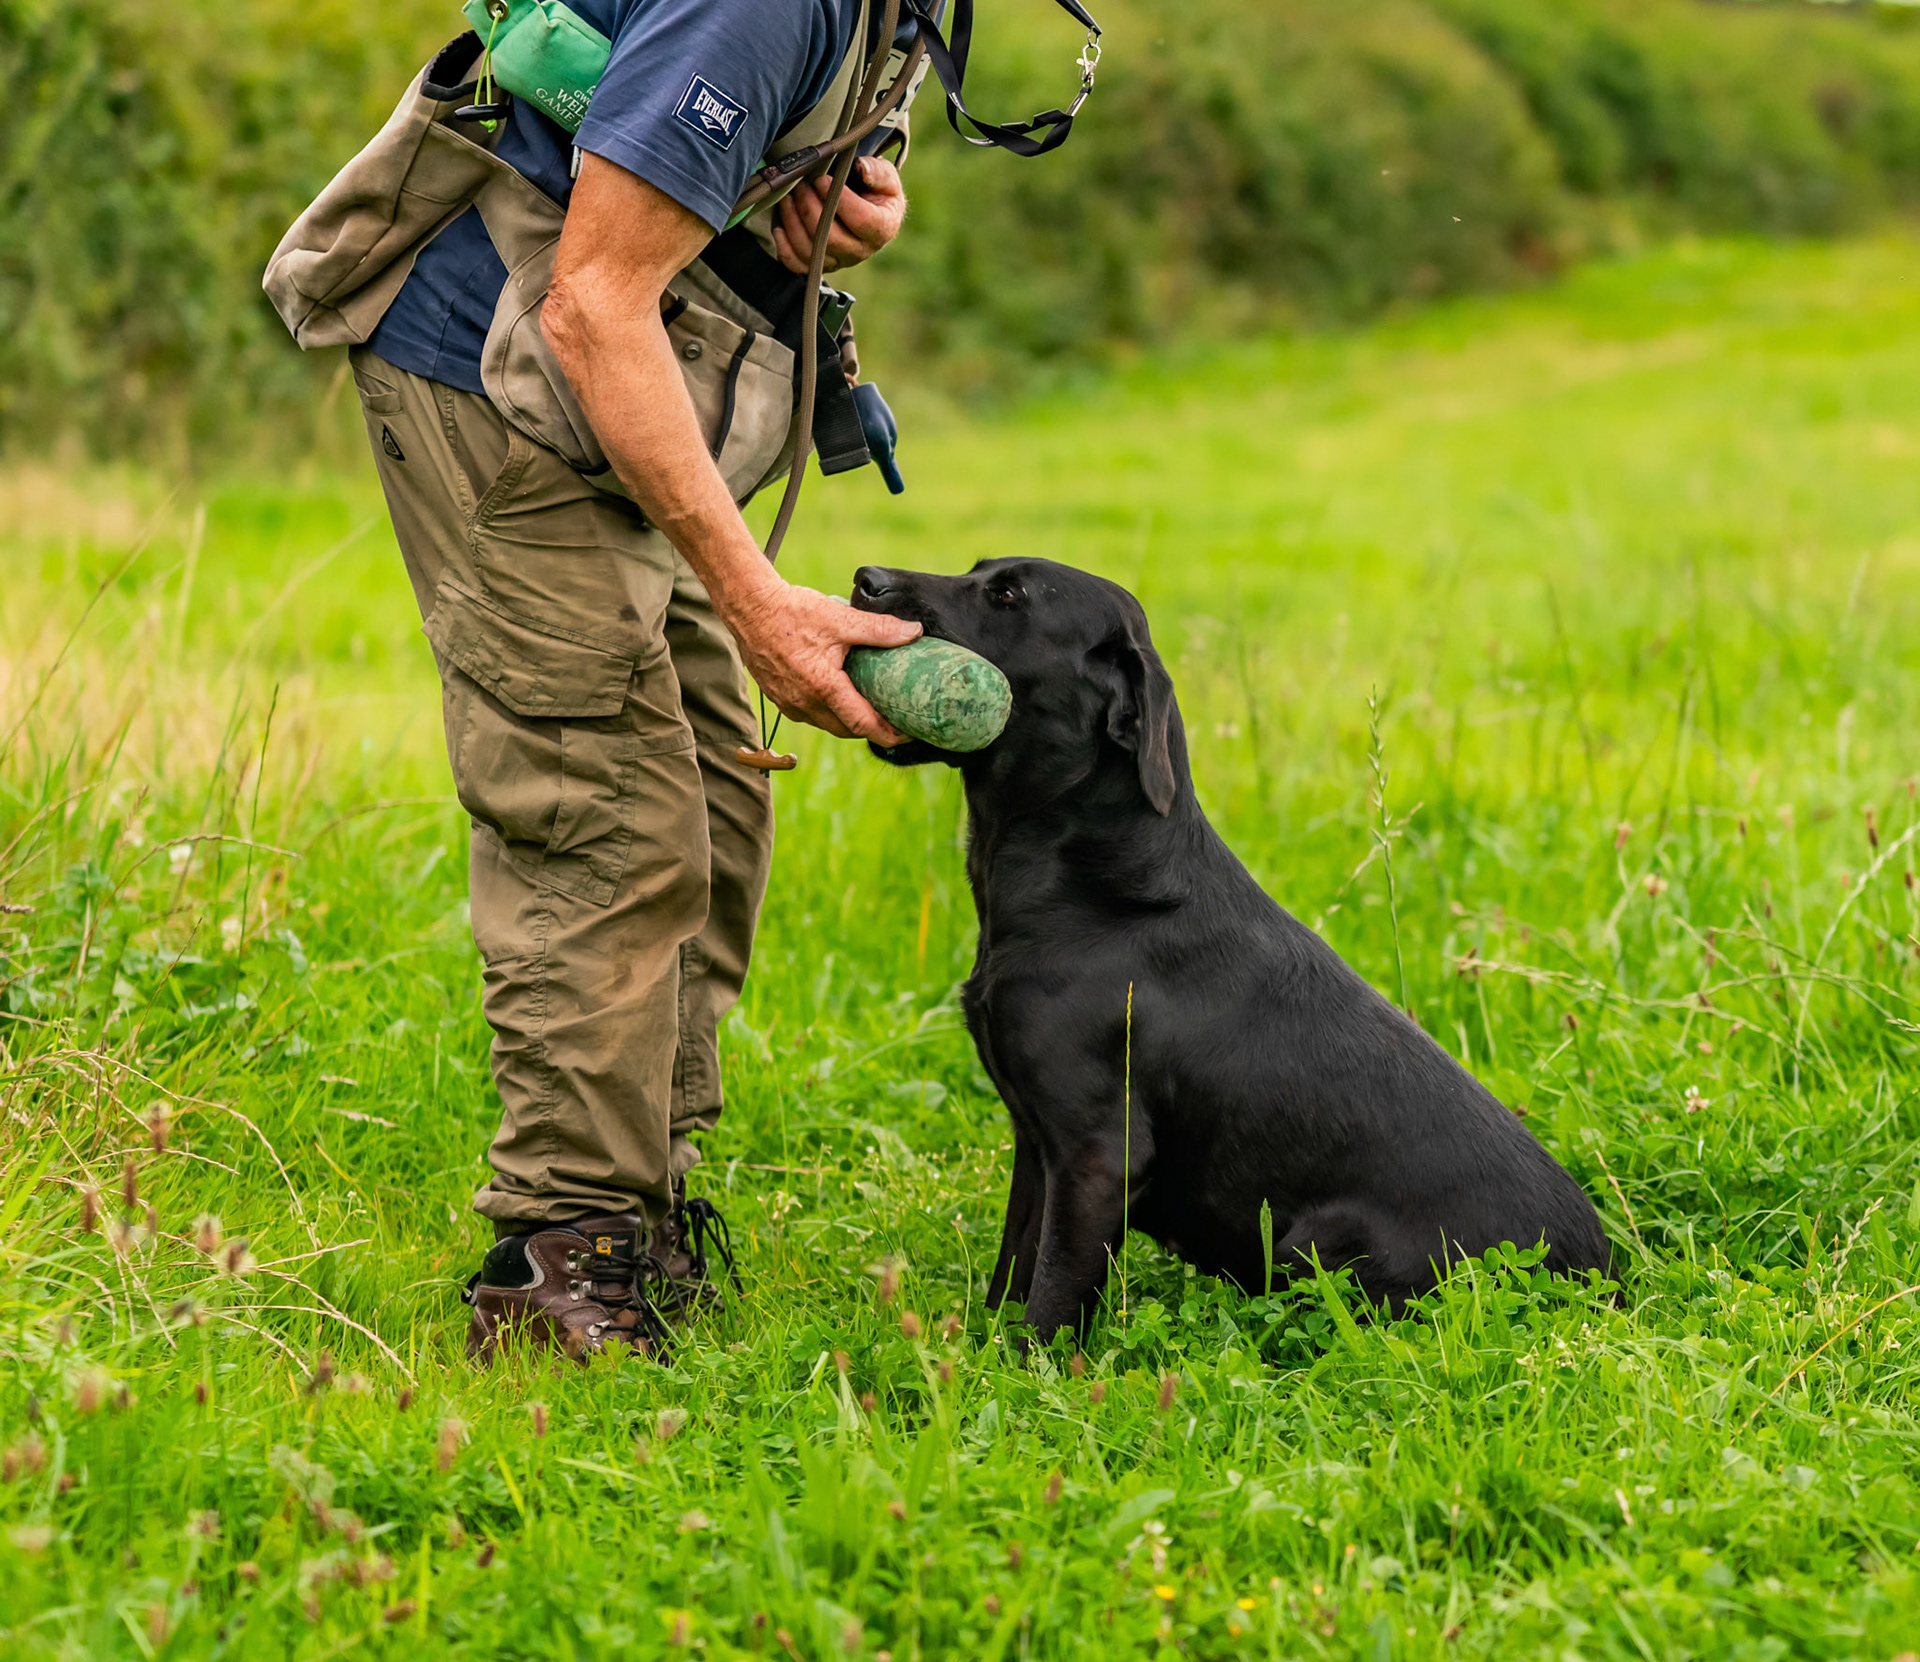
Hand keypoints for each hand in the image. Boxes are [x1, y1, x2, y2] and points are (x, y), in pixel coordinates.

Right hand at [724, 577, 921, 741]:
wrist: (748, 607)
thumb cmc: (792, 611)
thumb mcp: (840, 618)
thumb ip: (879, 629)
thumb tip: (913, 632)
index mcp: (823, 688)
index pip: (862, 724)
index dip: (888, 733)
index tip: (908, 734)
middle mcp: (804, 703)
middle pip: (846, 730)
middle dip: (871, 730)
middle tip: (895, 720)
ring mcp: (788, 703)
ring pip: (827, 724)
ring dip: (849, 722)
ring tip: (870, 709)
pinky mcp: (778, 697)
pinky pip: (809, 715)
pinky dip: (828, 712)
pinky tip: (839, 697)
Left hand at [773, 156, 905, 274]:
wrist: (870, 209)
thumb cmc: (877, 190)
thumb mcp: (887, 177)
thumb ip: (877, 172)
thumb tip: (859, 167)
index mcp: (881, 229)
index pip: (860, 219)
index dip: (838, 199)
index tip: (821, 179)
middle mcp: (860, 251)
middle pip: (831, 238)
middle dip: (810, 208)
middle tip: (801, 185)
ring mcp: (839, 261)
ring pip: (811, 251)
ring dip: (794, 222)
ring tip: (788, 197)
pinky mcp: (820, 265)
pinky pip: (798, 265)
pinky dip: (785, 247)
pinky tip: (779, 226)